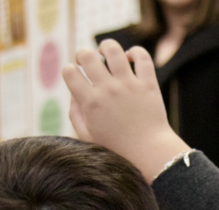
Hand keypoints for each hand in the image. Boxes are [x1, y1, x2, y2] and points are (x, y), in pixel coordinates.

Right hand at [63, 40, 189, 182]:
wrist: (149, 153)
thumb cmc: (117, 148)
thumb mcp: (88, 136)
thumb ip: (75, 114)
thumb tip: (73, 93)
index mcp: (90, 103)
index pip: (69, 72)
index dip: (69, 71)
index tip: (75, 77)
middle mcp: (107, 90)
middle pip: (86, 55)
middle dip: (82, 55)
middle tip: (87, 62)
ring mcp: (128, 85)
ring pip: (112, 49)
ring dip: (106, 47)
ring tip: (106, 53)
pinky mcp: (148, 84)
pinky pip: (142, 56)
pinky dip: (135, 52)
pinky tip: (130, 59)